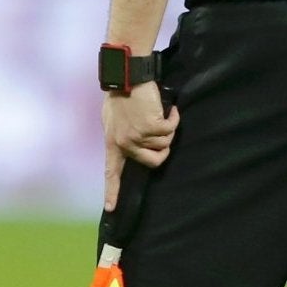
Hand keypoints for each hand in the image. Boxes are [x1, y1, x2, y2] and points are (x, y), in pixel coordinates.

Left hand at [103, 84, 179, 207]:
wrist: (127, 78)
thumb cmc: (120, 95)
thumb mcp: (112, 120)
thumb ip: (119, 135)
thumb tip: (129, 145)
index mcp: (113, 143)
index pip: (112, 173)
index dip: (113, 192)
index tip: (112, 209)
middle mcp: (125, 143)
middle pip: (154, 162)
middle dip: (164, 148)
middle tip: (163, 132)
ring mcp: (138, 136)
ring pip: (165, 143)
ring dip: (168, 129)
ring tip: (161, 114)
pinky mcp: (151, 126)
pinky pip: (170, 129)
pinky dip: (173, 118)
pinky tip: (170, 109)